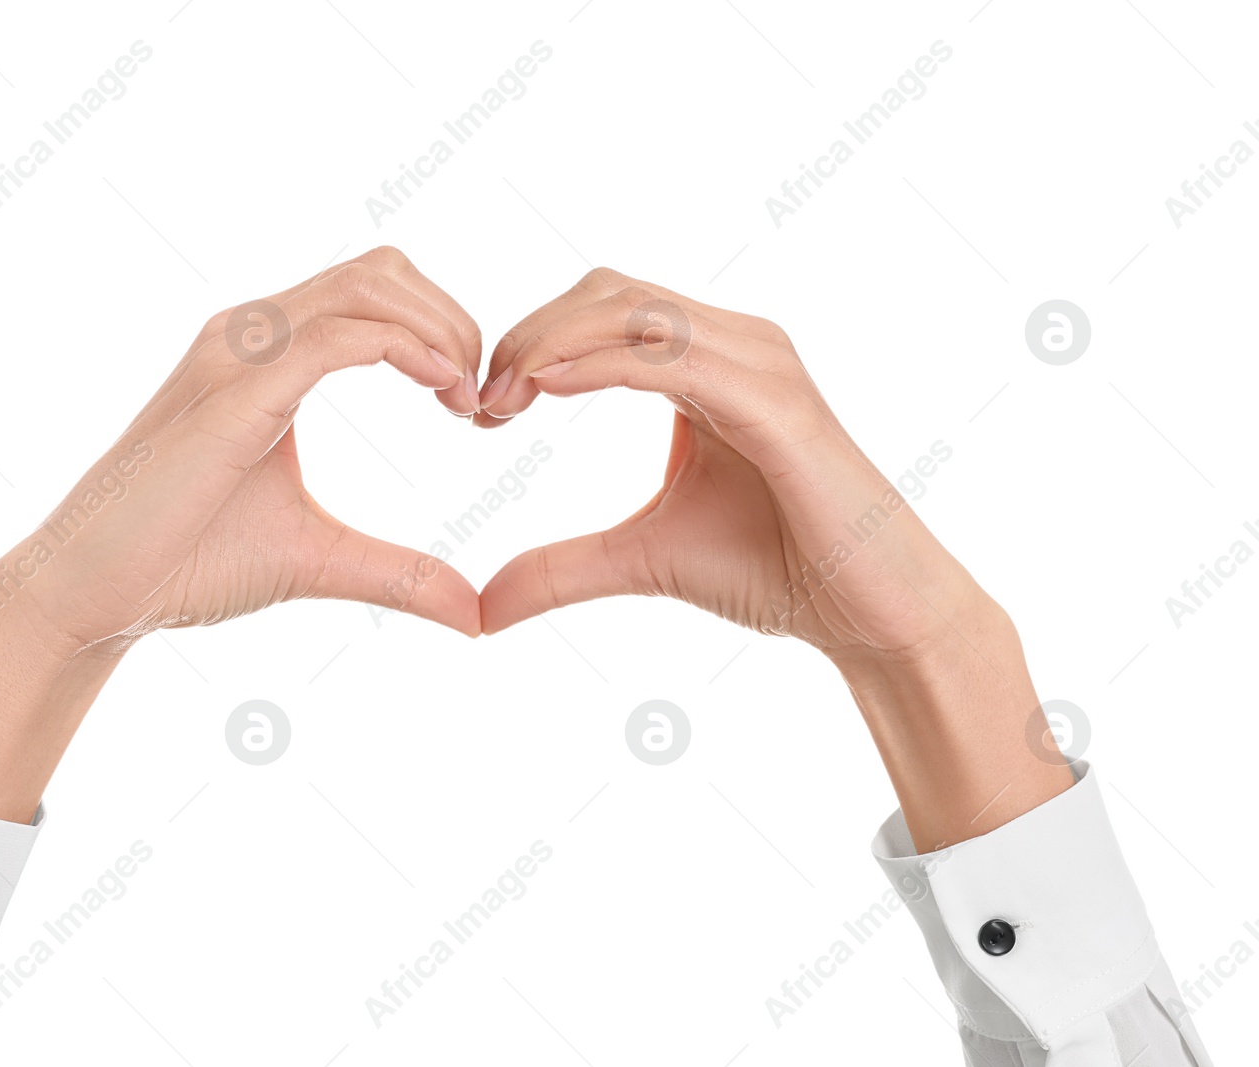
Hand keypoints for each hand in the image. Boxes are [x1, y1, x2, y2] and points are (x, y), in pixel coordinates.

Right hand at [0, 246, 485, 647]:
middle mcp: (249, 334)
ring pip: (368, 284)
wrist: (95, 593)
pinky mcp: (234, 392)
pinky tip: (443, 394)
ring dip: (439, 329)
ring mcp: (236, 353)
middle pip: (382, 269)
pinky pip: (339, 337)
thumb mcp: (321, 559)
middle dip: (453, 320)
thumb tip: (476, 617)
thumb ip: (399, 573)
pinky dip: (408, 351)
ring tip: (466, 398)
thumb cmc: (188, 564)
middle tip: (483, 399)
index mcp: (265, 355)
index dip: (443, 331)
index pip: (375, 292)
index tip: (475, 406)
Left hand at [473, 268, 1072, 847]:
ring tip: (500, 397)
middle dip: (530, 333)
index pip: (603, 311)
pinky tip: (546, 388)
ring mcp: (763, 366)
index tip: (482, 406)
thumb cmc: (778, 571)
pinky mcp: (778, 404)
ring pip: (637, 311)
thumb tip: (480, 609)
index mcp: (710, 362)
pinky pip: (675, 359)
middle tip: (480, 401)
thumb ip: (562, 568)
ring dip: (553, 341)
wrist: (871, 614)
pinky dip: (602, 363)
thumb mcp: (642, 560)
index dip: (531, 342)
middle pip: (608, 293)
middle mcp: (738, 345)